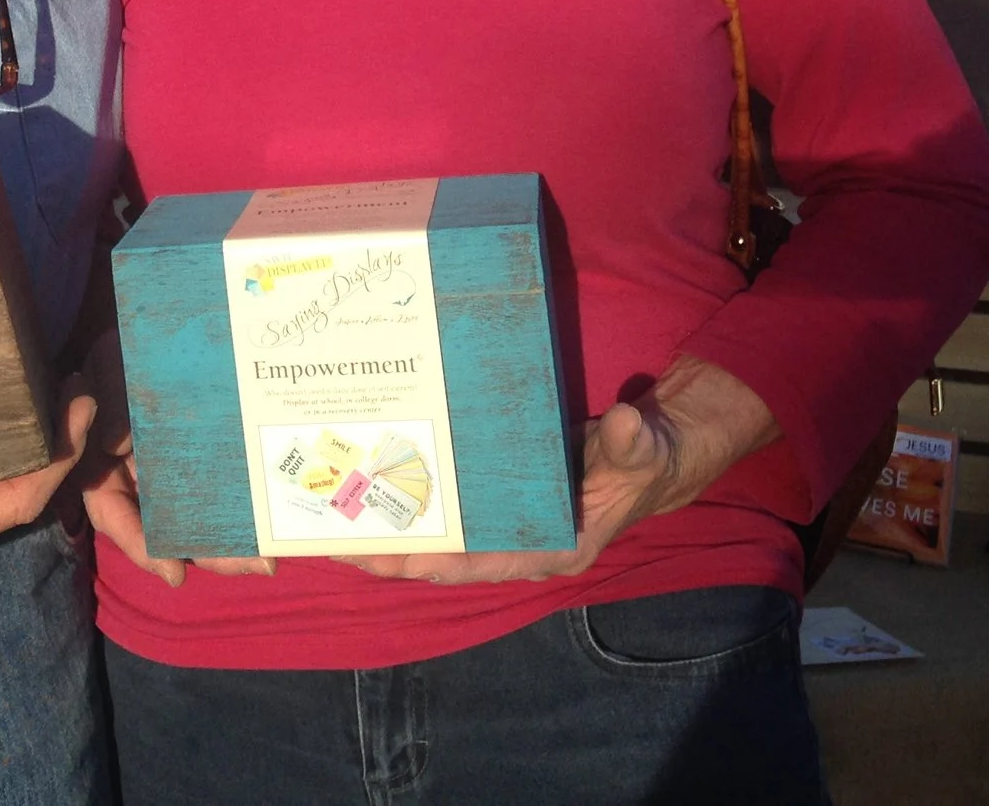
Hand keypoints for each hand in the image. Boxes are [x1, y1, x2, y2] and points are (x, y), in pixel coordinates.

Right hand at [72, 331, 273, 586]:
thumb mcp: (108, 366)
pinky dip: (243, 502)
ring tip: (271, 554)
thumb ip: (110, 397)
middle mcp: (139, 477)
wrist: (155, 331)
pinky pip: (223, 485)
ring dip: (233, 537)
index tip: (175, 572)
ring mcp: (174, 470)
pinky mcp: (206, 457)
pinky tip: (274, 510)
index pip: (114, 514)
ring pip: (200, 513)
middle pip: (168, 526)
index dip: (141, 546)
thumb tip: (116, 443)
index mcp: (104, 465)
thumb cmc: (122, 350)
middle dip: (210, 551)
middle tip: (256, 564)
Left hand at [342, 356, 777, 586]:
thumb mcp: (645, 453)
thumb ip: (633, 447)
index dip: (434, 563)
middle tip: (335, 531)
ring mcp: (500, 512)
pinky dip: (413, 481)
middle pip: (442, 550)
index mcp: (549, 547)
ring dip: (391, 516)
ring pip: (436, 524)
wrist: (653, 440)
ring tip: (335, 500)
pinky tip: (372, 460)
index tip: (388, 558)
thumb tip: (624, 425)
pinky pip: (445, 490)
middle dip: (391, 544)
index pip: (481, 563)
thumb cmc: (649, 457)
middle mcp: (515, 538)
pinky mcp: (492, 484)